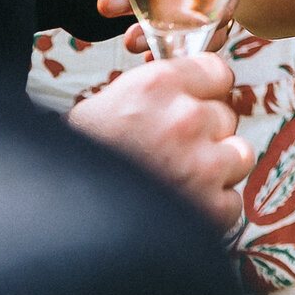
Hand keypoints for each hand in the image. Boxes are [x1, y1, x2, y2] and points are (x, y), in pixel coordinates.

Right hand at [67, 53, 253, 224]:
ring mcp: (201, 164)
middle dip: (205, 134)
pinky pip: (232, 202)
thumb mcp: (104, 107)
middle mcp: (185, 119)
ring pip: (238, 155)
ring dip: (215, 170)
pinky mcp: (209, 208)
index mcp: (157, 85)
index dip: (204, 92)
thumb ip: (153, 92)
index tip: (193, 104)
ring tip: (177, 183)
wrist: (56, 222)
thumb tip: (188, 91)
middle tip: (170, 154)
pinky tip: (179, 211)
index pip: (217, 72)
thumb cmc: (74, 163)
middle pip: (226, 116)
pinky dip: (211, 211)